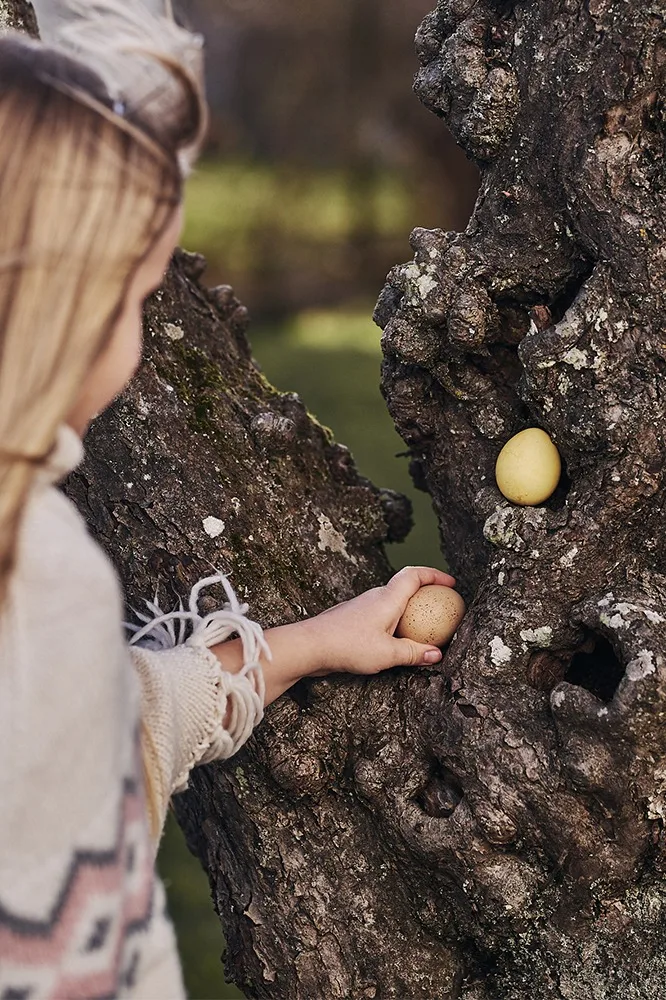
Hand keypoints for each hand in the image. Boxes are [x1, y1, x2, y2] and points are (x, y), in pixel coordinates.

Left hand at [211, 566, 456, 708]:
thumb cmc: (347, 646)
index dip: (434, 575)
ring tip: (421, 627)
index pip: (414, 575)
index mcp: (387, 598)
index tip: (450, 583)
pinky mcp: (352, 618)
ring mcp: (361, 606)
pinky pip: (380, 614)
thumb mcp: (387, 654)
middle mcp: (375, 597)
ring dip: (408, 609)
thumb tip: (436, 655)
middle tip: (440, 606)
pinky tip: (393, 641)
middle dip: (424, 592)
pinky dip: (393, 621)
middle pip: (404, 586)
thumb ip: (413, 653)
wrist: (308, 645)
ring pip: (391, 601)